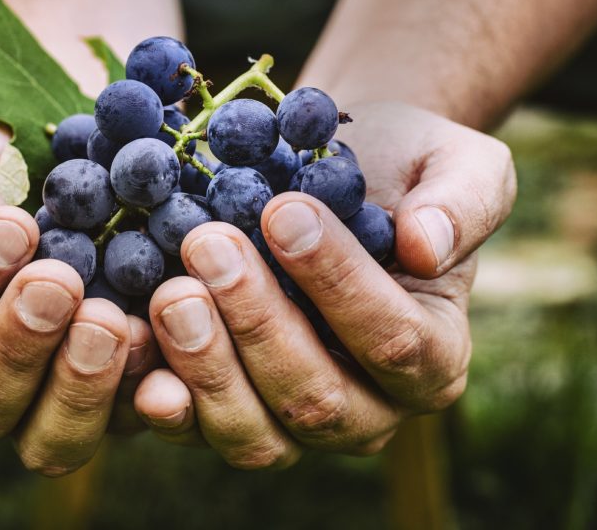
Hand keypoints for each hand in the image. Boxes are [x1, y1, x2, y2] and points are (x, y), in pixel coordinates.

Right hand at [0, 106, 158, 475]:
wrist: (74, 165)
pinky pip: (129, 423)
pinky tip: (168, 353)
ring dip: (80, 388)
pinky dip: (150, 395)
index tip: (14, 228)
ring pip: (50, 442)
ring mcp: (44, 401)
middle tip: (60, 283)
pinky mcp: (114, 401)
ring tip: (111, 320)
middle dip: (18, 348)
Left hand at [134, 101, 516, 466]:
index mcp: (432, 356)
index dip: (337, 282)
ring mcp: (292, 422)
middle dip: (257, 322)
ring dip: (205, 365)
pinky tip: (132, 345)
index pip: (393, 340)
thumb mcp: (455, 163)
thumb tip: (428, 247)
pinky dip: (160, 397)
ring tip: (171, 290)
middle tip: (209, 244)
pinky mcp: (228, 411)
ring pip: (253, 433)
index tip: (283, 211)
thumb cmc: (397, 169)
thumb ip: (463, 202)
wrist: (326, 176)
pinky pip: (194, 428)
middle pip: (315, 398)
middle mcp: (367, 408)